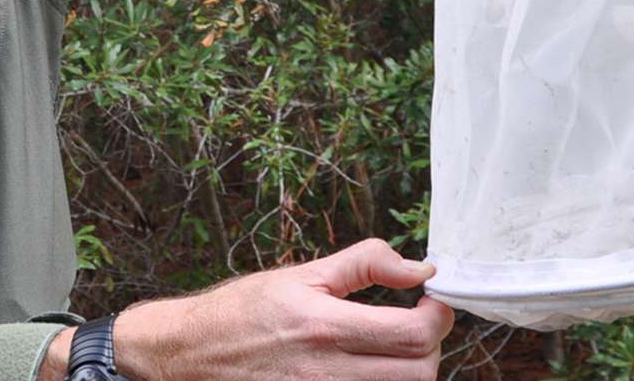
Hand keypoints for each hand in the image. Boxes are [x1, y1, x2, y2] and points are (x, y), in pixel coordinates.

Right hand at [56, 239, 454, 380]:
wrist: (193, 351)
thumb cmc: (246, 310)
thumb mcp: (304, 273)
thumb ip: (365, 264)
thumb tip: (419, 267)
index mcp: (324, 324)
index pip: (413, 334)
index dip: (439, 317)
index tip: (432, 302)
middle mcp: (325, 370)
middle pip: (418, 374)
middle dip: (429, 347)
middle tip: (416, 325)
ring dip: (410, 370)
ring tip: (393, 347)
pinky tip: (371, 367)